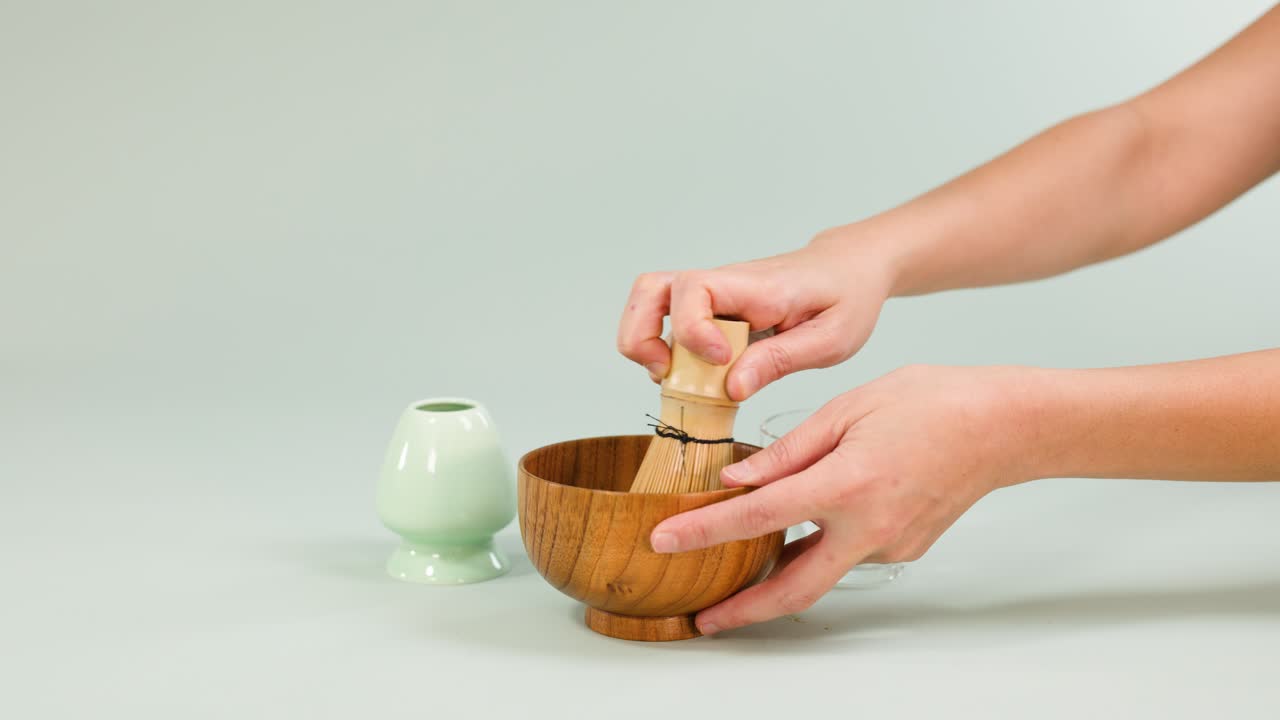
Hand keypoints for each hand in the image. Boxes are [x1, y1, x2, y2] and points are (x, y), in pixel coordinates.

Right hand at [616, 228, 896, 399]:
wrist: (850, 267)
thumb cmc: (846, 298)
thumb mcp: (832, 339)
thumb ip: (780, 361)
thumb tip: (732, 387)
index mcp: (757, 287)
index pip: (694, 290)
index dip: (693, 330)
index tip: (721, 362)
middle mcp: (724, 284)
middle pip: (651, 288)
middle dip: (641, 335)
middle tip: (665, 373)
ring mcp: (713, 294)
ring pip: (649, 301)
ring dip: (644, 342)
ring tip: (670, 377)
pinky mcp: (711, 308)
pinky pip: (668, 319)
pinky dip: (664, 348)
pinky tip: (691, 377)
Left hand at [648, 364, 1036, 633]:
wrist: (1002, 426)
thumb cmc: (930, 403)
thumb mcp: (847, 409)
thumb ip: (789, 450)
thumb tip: (740, 478)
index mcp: (846, 486)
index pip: (758, 517)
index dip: (704, 530)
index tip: (665, 540)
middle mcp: (868, 529)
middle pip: (794, 589)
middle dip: (744, 611)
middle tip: (704, 620)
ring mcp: (890, 545)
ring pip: (821, 571)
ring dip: (779, 574)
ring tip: (739, 568)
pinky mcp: (904, 548)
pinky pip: (848, 552)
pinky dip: (819, 546)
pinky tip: (802, 529)